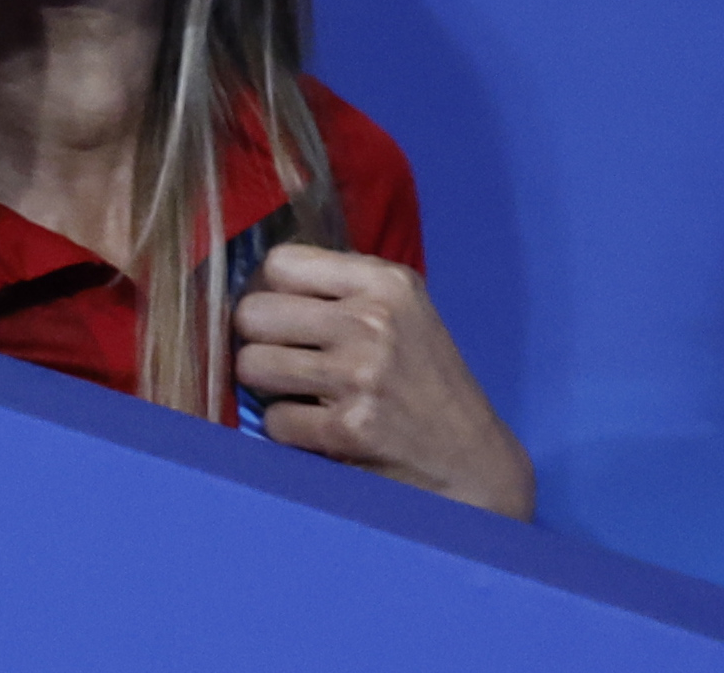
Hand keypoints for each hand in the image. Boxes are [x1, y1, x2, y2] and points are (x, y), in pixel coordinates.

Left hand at [232, 243, 535, 518]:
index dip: (268, 292)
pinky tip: (318, 429)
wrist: (472, 460)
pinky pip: (274, 420)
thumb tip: (255, 284)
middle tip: (283, 358)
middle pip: (253, 313)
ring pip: (252, 364)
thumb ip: (339, 289)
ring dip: (266, 387)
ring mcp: (360, 374)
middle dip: (258, 341)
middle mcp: (372, 321)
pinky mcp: (349, 428)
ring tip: (297, 393)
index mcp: (385, 282)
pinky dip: (288, 430)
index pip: (279, 263)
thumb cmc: (427, 382)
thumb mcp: (402, 312)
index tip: (280, 316)